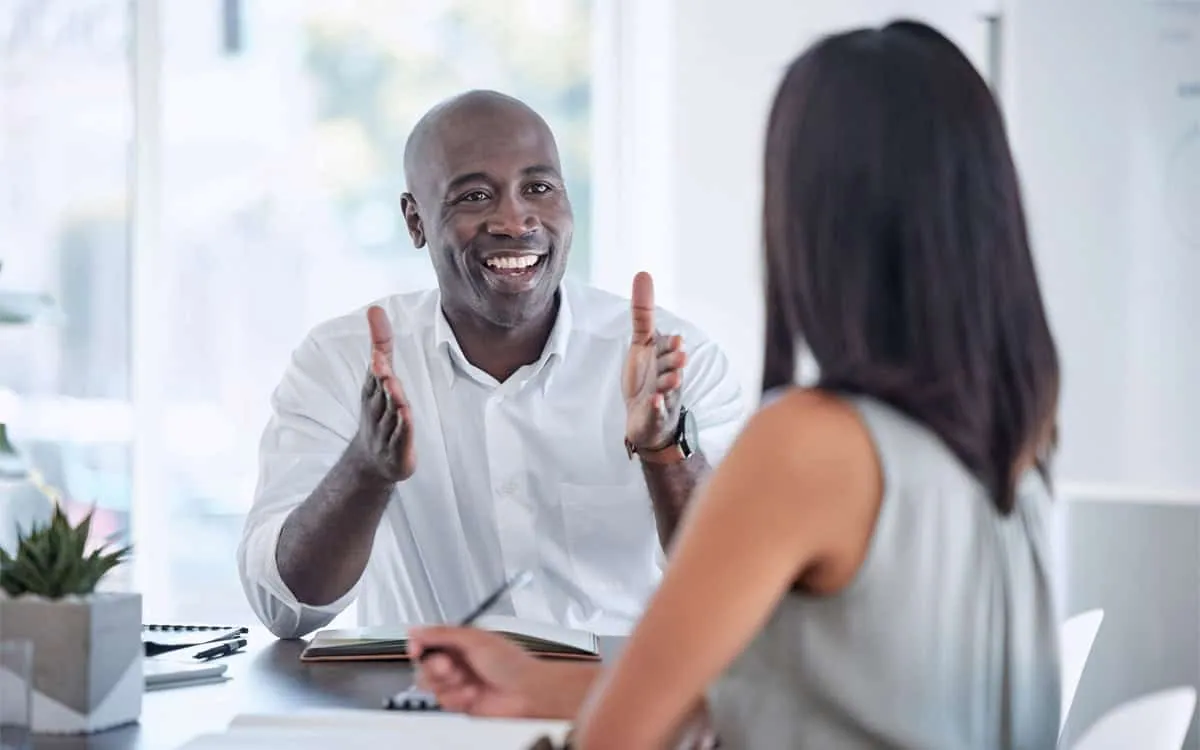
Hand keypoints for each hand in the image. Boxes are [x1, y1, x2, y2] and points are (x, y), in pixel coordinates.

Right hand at [351, 306, 414, 482]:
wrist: (371, 461)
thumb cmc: (378, 411)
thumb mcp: (379, 377)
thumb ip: (381, 344)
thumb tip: (375, 308)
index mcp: (373, 391)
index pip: (376, 373)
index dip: (378, 363)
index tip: (378, 354)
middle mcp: (377, 409)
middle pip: (381, 391)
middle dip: (381, 377)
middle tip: (382, 364)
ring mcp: (386, 430)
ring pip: (391, 412)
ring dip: (393, 399)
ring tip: (393, 385)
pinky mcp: (398, 448)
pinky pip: (401, 435)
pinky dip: (403, 426)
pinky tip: (406, 415)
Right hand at [409, 627, 547, 716]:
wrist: (526, 692)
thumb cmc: (511, 663)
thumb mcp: (475, 639)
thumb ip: (442, 634)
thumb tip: (416, 629)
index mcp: (461, 641)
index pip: (429, 640)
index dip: (419, 644)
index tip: (416, 648)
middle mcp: (458, 661)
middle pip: (425, 664)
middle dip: (435, 667)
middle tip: (449, 666)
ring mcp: (459, 683)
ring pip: (431, 685)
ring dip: (448, 683)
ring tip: (465, 680)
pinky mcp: (461, 702)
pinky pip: (443, 701)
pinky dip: (457, 697)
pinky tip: (473, 693)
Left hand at [622, 272, 685, 449]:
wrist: (647, 419)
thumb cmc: (647, 377)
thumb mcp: (642, 343)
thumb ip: (643, 313)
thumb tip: (643, 273)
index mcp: (664, 357)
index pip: (667, 348)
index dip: (669, 345)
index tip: (676, 340)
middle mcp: (667, 375)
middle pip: (671, 367)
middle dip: (674, 362)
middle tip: (679, 356)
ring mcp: (662, 397)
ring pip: (668, 389)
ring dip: (668, 384)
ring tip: (667, 381)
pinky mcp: (655, 416)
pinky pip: (657, 412)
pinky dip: (656, 407)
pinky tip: (653, 401)